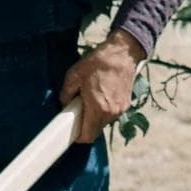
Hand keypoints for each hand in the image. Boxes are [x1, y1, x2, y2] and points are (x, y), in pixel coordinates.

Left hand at [60, 28, 144, 144]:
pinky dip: (104, 110)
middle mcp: (111, 112)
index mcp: (98, 108)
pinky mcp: (125, 104)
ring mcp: (120, 109)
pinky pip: (111, 115)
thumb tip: (64, 104)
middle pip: (95, 131)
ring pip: (103, 123)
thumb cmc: (99, 62)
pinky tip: (100, 96)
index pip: (87, 136)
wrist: (123, 52)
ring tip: (90, 99)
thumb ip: (66, 94)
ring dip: (95, 117)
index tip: (72, 132)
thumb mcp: (74, 75)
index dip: (78, 137)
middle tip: (78, 111)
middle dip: (85, 126)